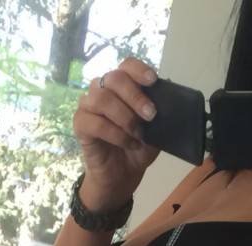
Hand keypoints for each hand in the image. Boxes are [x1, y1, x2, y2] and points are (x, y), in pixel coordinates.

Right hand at [73, 57, 161, 206]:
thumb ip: (160, 114)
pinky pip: (94, 122)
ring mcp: (88, 105)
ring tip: (138, 134)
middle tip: (150, 115)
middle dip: (135, 96)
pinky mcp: (80, 124)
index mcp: (121, 86)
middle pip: (114, 78)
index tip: (153, 81)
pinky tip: (129, 143)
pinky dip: (115, 134)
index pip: (126, 65)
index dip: (139, 70)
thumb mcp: (155, 130)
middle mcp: (102, 89)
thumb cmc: (137, 148)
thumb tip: (170, 96)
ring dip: (124, 117)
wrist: (123, 175)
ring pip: (101, 98)